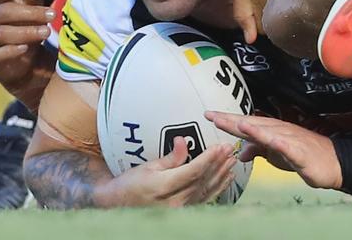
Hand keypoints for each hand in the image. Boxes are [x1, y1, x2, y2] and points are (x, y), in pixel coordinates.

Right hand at [0, 0, 55, 89]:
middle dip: (30, 13)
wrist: (18, 63)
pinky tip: (25, 48)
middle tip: (52, 14)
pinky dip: (10, 51)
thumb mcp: (30, 10)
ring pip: (1, 33)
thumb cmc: (22, 28)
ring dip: (26, 32)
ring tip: (47, 32)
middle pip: (4, 12)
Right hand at [102, 137, 236, 207]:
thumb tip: (182, 140)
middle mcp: (174, 201)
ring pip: (206, 190)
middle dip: (218, 164)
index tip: (219, 146)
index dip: (208, 159)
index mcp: (163, 187)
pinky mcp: (183, 212)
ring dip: (221, 174)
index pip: (192, 171)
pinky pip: (205, 199)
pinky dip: (217, 188)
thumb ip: (170, 158)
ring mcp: (180, 209)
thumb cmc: (131, 183)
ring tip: (232, 161)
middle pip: (202, 180)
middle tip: (230, 149)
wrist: (120, 205)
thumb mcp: (147, 167)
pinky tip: (225, 179)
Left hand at [205, 111, 342, 189]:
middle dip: (232, 120)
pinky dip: (279, 142)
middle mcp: (277, 131)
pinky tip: (270, 140)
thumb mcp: (275, 154)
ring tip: (237, 124)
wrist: (334, 162)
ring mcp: (290, 140)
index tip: (208, 114)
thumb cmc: (303, 155)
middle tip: (212, 115)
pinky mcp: (301, 153)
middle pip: (252, 124)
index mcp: (269, 131)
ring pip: (268, 132)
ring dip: (253, 128)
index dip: (226, 119)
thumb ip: (257, 149)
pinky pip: (289, 147)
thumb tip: (240, 152)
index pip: (244, 124)